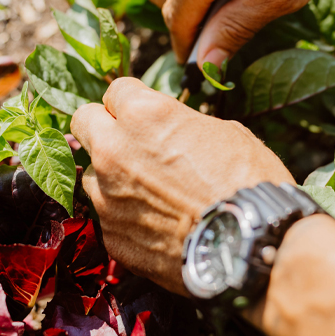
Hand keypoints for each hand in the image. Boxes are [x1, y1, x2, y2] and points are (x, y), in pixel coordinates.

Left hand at [70, 78, 294, 294]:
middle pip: (84, 121)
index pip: (116, 90)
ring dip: (112, 173)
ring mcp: (106, 196)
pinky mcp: (111, 235)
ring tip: (148, 190)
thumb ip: (181, 124)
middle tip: (129, 139)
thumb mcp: (224, 132)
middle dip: (103, 125)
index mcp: (143, 115)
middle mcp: (113, 150)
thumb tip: (172, 130)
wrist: (250, 245)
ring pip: (92, 171)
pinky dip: (123, 212)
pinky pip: (106, 213)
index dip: (133, 100)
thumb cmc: (247, 181)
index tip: (142, 111)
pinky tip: (154, 221)